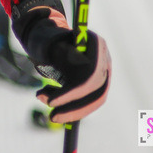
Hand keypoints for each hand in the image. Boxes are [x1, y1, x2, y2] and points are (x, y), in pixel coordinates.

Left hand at [11, 0, 110, 123]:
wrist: (58, 36)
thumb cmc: (52, 38)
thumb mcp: (51, 43)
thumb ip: (55, 52)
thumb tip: (54, 62)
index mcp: (96, 45)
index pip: (89, 78)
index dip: (71, 94)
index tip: (51, 102)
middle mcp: (105, 60)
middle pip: (95, 92)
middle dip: (73, 108)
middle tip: (51, 116)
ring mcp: (104, 71)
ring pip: (94, 100)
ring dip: (72, 110)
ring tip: (48, 110)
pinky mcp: (98, 82)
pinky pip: (89, 101)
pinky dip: (73, 108)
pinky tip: (54, 106)